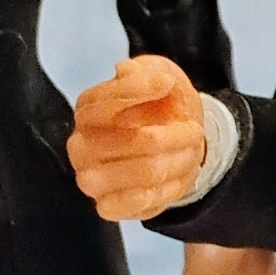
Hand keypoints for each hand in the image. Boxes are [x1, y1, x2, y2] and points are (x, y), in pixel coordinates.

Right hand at [68, 53, 209, 219]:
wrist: (177, 143)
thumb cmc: (163, 106)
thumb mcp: (160, 73)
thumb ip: (145, 69)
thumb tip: (125, 70)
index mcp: (87, 111)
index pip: (105, 103)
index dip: (138, 90)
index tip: (167, 84)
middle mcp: (80, 145)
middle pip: (135, 141)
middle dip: (176, 135)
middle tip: (194, 132)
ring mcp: (90, 179)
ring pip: (146, 172)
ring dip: (180, 162)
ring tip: (191, 152)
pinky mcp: (107, 206)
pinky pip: (136, 204)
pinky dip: (166, 190)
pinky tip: (174, 177)